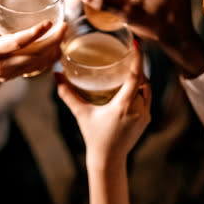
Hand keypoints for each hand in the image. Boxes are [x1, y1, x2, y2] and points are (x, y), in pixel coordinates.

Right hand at [0, 0, 66, 81]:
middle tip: (64, 26)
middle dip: (53, 42)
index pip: (17, 43)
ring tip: (63, 35)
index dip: (35, 33)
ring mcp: (7, 75)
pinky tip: (55, 49)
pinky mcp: (11, 79)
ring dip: (54, 51)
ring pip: (37, 65)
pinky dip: (47, 60)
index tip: (49, 23)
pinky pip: (34, 70)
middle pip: (34, 56)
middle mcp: (0, 65)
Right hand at [55, 43, 150, 167]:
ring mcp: (145, 115)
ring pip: (147, 89)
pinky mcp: (147, 120)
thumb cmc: (94, 136)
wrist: (109, 159)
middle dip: (139, 66)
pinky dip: (141, 89)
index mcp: (124, 105)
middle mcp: (138, 109)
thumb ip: (68, 94)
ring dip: (141, 78)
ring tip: (133, 65)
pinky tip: (134, 84)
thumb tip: (56, 76)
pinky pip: (147, 98)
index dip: (138, 59)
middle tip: (132, 51)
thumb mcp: (81, 113)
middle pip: (143, 80)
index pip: (135, 76)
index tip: (138, 44)